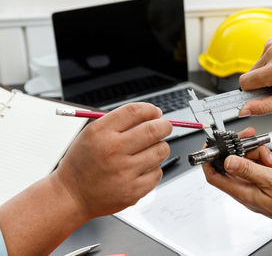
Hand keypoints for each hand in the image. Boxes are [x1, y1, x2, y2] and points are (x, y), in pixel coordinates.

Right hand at [53, 103, 171, 217]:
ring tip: (149, 150)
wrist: (71, 196)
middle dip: (164, 126)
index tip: (155, 113)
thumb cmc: (84, 163)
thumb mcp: (92, 134)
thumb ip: (119, 123)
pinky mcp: (132, 191)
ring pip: (160, 150)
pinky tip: (141, 170)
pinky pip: (157, 172)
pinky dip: (153, 169)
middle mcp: (113, 150)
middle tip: (164, 127)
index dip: (150, 110)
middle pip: (154, 130)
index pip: (134, 112)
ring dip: (160, 147)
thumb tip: (154, 115)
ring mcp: (124, 172)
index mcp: (100, 133)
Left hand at [202, 127, 271, 230]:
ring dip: (258, 155)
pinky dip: (266, 161)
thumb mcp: (269, 181)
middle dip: (243, 150)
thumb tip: (228, 161)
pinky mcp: (264, 182)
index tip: (211, 146)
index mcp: (240, 191)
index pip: (213, 175)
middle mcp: (244, 189)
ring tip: (271, 161)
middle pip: (233, 163)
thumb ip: (247, 169)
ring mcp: (254, 185)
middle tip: (252, 141)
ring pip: (247, 162)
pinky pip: (258, 166)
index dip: (208, 160)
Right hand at [238, 38, 271, 115]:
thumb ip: (263, 108)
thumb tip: (244, 110)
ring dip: (264, 74)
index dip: (251, 91)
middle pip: (249, 74)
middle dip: (259, 83)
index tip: (262, 94)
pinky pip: (261, 59)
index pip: (244, 82)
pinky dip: (268, 65)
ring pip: (255, 67)